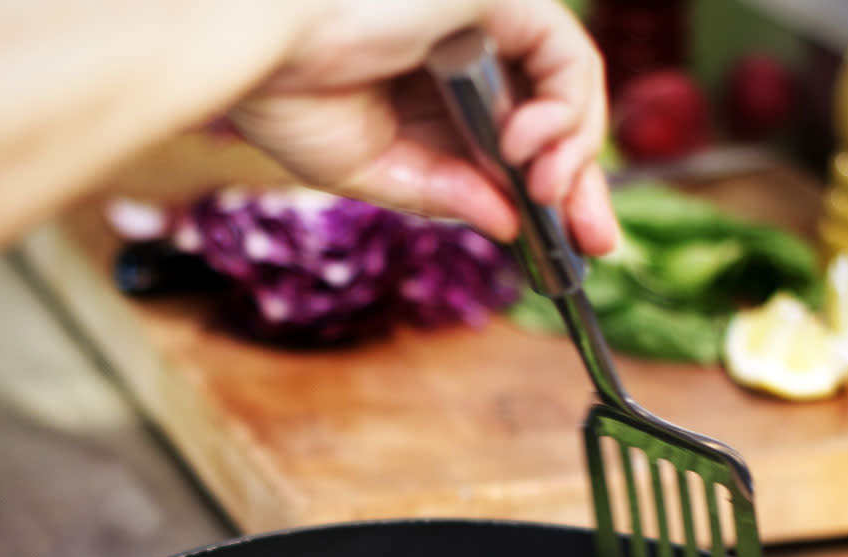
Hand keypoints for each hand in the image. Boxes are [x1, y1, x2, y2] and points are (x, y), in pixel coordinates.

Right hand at [228, 1, 617, 257]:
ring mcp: (487, 20)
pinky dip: (565, 109)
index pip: (514, 142)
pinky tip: (527, 146)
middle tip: (595, 242)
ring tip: (543, 189)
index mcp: (434, 91)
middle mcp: (468, 51)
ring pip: (569, 88)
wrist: (253, 46)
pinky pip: (566, 54)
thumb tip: (509, 224)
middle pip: (554, 118)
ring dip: (572, 154)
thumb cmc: (286, 92)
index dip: (550, 192)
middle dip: (581, 185)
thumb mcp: (373, 168)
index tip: (571, 243)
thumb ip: (443, 192)